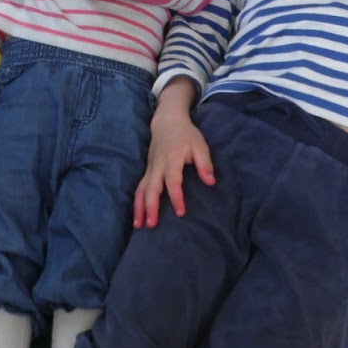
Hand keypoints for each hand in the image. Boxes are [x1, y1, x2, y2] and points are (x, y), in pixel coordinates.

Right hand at [133, 101, 213, 228]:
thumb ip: (205, 164)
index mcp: (172, 159)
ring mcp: (150, 169)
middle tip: (152, 225)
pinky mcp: (147, 171)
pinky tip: (137, 217)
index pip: (173, 181)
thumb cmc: (186, 135)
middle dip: (150, 207)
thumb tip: (210, 182)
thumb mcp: (200, 145)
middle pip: (151, 188)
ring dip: (139, 208)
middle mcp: (158, 166)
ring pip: (141, 190)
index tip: (180, 212)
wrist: (167, 122)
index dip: (176, 197)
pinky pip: (139, 188)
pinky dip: (137, 203)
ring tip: (138, 225)